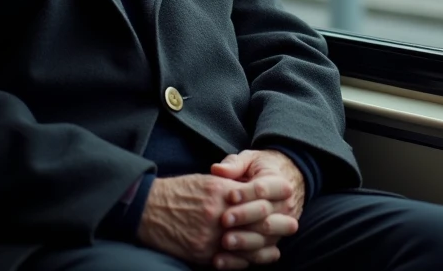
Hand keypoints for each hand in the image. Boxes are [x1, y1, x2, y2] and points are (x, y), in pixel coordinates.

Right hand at [135, 173, 295, 268]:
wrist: (149, 209)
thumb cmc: (179, 191)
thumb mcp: (206, 181)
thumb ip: (229, 185)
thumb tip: (251, 190)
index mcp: (221, 191)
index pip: (255, 195)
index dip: (274, 197)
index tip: (289, 197)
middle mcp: (219, 213)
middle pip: (256, 222)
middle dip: (277, 225)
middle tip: (293, 224)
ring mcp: (211, 236)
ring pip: (246, 245)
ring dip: (264, 247)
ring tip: (278, 247)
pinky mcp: (202, 253)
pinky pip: (228, 261)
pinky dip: (244, 262)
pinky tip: (254, 260)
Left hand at [210, 150, 306, 266]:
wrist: (283, 183)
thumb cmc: (260, 171)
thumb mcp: (250, 160)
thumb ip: (234, 164)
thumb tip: (218, 170)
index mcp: (281, 184)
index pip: (264, 189)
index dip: (246, 193)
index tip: (229, 195)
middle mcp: (285, 207)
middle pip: (266, 215)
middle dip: (245, 217)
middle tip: (224, 219)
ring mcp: (281, 227)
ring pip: (267, 236)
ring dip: (245, 241)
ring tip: (224, 241)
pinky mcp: (274, 244)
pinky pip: (263, 255)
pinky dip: (243, 260)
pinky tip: (222, 260)